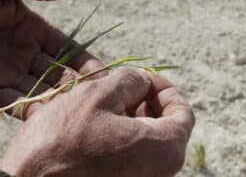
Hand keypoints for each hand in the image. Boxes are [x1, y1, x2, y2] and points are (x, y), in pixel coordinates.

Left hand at [0, 0, 102, 108]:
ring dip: (57, 102)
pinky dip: (29, 111)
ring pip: (40, 91)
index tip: (103, 75)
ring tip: (75, 112)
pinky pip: (13, 103)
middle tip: (95, 100)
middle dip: (76, 86)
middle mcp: (24, 53)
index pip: (67, 49)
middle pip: (58, 73)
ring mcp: (7, 73)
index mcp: (32, 29)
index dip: (85, 62)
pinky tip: (46, 117)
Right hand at [0, 68, 194, 176]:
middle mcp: (159, 173)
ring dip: (128, 116)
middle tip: (119, 87)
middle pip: (163, 127)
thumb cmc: (63, 140)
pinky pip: (129, 156)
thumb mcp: (99, 95)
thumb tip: (143, 82)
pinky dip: (118, 135)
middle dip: (144, 101)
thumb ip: (131, 80)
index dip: (163, 88)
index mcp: (165, 149)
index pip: (182, 112)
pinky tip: (95, 124)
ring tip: (103, 102)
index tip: (144, 78)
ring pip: (143, 141)